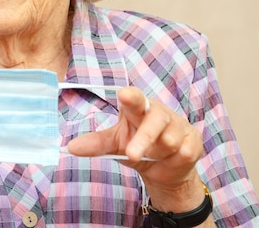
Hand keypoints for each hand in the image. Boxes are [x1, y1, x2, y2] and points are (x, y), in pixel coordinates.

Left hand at [66, 87, 203, 196]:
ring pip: (169, 141)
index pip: (135, 98)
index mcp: (138, 109)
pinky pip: (184, 152)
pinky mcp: (194, 140)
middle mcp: (160, 113)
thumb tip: (71, 148)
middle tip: (131, 154)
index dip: (131, 96)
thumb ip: (96, 144)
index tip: (124, 95)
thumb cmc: (137, 148)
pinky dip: (174, 161)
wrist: (165, 170)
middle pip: (154, 121)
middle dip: (144, 139)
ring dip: (158, 154)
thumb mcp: (114, 145)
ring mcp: (179, 125)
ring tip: (154, 156)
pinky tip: (171, 159)